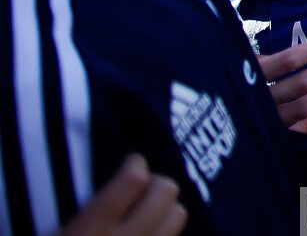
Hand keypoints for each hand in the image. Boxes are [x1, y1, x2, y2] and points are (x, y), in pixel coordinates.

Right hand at [54, 154, 184, 235]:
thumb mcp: (45, 235)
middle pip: (166, 191)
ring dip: (166, 208)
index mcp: (88, 231)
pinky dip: (164, 230)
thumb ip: (73, 204)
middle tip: (138, 187)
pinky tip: (147, 232)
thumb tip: (81, 173)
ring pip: (178, 215)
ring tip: (145, 211)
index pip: (133, 180)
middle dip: (154, 182)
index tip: (130, 162)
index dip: (135, 163)